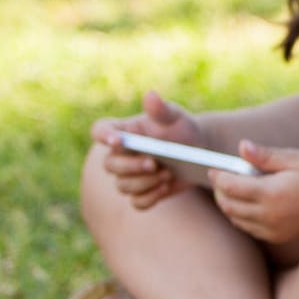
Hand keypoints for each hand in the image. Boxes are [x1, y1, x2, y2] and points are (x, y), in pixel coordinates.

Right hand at [92, 90, 207, 209]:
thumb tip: (150, 95)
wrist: (198, 151)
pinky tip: (165, 187)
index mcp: (123, 131)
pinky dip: (151, 197)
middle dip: (131, 167)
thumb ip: (161, 109)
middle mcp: (120, 154)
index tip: (118, 140)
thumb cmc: (182, 128)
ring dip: (145, 182)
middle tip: (154, 163)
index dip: (104, 136)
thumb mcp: (175, 117)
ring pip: (123, 186)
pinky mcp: (143, 192)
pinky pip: (137, 202)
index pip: (100, 130)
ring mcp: (129, 175)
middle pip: (109, 165)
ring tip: (168, 173)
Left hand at [208, 142, 298, 244]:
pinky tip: (246, 203)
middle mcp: (271, 215)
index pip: (231, 187)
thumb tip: (240, 147)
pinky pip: (250, 229)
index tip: (213, 168)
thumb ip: (265, 155)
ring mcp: (275, 229)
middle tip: (219, 178)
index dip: (218, 177)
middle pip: (229, 206)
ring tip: (231, 189)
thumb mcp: (294, 158)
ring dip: (229, 205)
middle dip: (220, 191)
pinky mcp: (279, 236)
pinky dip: (241, 217)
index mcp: (273, 193)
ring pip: (237, 220)